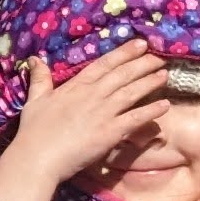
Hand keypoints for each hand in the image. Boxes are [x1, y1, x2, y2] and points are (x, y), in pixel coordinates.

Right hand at [0, 41, 170, 200]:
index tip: (139, 44)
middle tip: (159, 56)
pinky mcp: (110, 132)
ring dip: (149, 82)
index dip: (123, 53)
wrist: (39, 156)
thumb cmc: (34, 131)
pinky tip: (165, 105)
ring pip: (131, 93)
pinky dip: (151, 111)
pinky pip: (135, 119)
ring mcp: (103, 113)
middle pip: (122, 75)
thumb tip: (35, 59)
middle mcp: (93, 95)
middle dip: (142, 64)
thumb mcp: (35, 100)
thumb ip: (40, 79)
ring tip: (164, 74)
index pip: (103, 65)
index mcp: (76, 86)